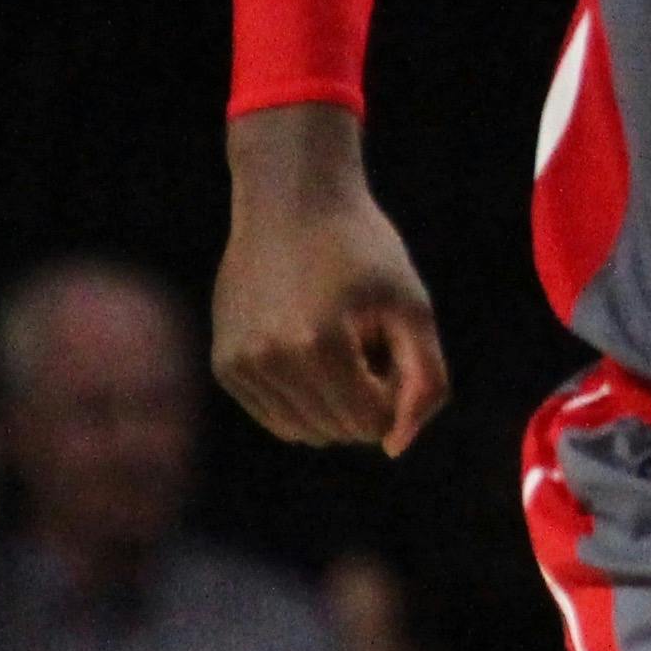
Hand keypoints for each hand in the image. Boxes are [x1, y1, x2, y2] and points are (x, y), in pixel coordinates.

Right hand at [214, 109, 448, 454]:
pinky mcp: (225, 366)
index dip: (394, 390)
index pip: (372, 423)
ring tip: (338, 344)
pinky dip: (302, 400)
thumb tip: (394, 448)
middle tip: (365, 339)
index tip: (390, 343)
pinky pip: (275, 417)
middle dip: (365, 398)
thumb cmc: (363, 251)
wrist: (291, 202)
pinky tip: (309, 349)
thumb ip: (425, 380)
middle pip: (338, 431)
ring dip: (333, 404)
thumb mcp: (413, 306)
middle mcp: (269, 361)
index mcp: (319, 346)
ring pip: (304, 433)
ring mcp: (240, 366)